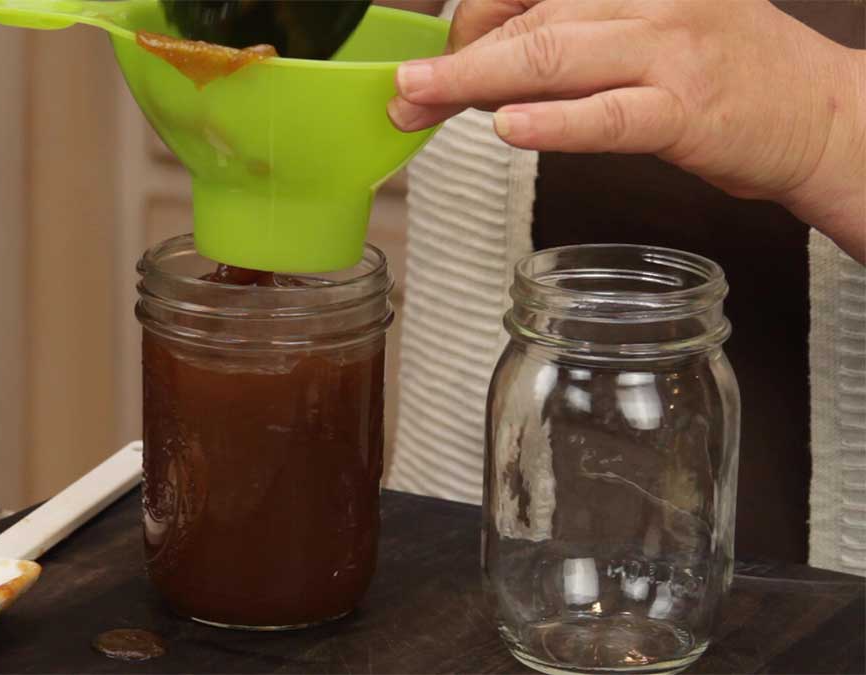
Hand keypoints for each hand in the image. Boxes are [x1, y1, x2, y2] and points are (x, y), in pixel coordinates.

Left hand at [388, 0, 865, 260]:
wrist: (821, 114)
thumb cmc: (722, 73)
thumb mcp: (644, 33)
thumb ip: (571, 42)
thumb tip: (482, 74)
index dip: (469, 24)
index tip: (434, 64)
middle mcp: (649, 0)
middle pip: (529, 20)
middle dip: (455, 61)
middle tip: (405, 93)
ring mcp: (671, 51)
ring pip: (554, 56)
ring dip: (475, 81)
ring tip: (422, 100)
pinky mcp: (689, 110)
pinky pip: (610, 114)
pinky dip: (556, 121)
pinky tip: (509, 127)